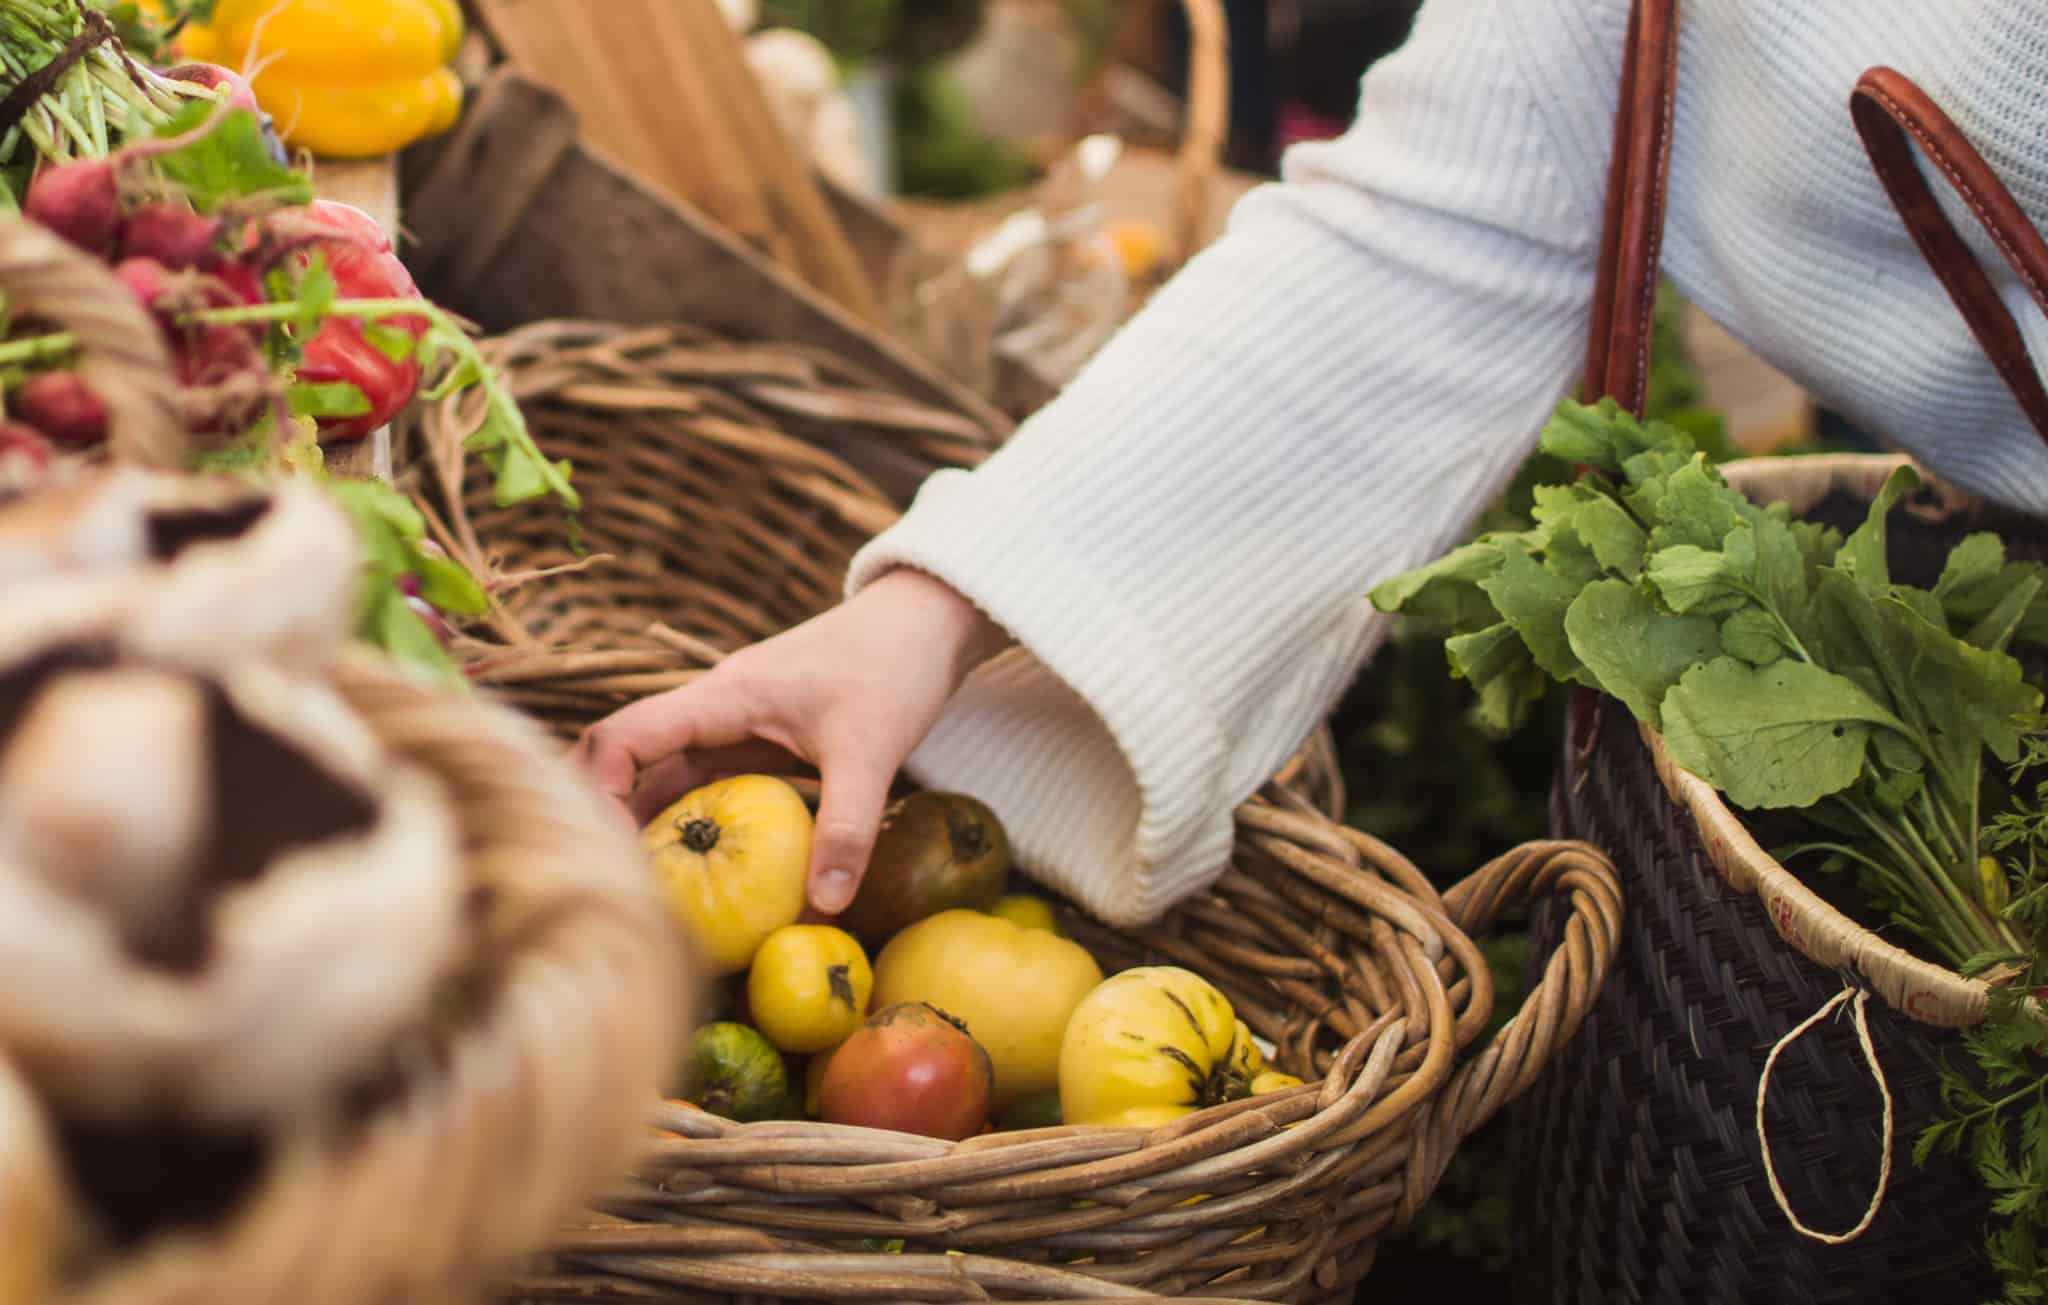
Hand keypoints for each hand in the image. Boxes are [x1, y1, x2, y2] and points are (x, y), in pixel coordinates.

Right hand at [573, 569, 1008, 915]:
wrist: (930, 619)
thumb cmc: (896, 666)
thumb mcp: (873, 752)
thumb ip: (847, 829)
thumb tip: (825, 908)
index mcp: (722, 698)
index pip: (625, 737)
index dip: (596, 791)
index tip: (602, 853)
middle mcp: (717, 709)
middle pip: (637, 762)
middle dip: (616, 821)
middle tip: (619, 891)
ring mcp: (739, 723)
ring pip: (675, 777)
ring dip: (660, 828)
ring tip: (653, 895)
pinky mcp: (765, 738)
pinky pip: (716, 783)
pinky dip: (707, 822)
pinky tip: (711, 870)